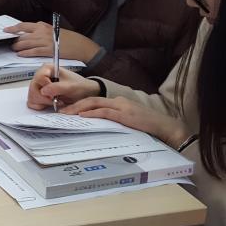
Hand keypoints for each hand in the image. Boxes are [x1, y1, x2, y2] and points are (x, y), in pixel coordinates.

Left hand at [7, 22, 101, 61]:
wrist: (81, 46)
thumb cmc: (69, 39)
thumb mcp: (54, 30)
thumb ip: (43, 30)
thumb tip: (33, 30)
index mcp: (43, 26)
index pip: (24, 25)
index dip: (13, 28)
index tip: (6, 30)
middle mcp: (42, 32)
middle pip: (23, 35)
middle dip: (14, 40)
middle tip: (9, 44)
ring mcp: (45, 41)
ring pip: (26, 43)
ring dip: (18, 47)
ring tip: (13, 49)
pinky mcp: (48, 50)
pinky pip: (33, 51)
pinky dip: (25, 53)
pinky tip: (20, 54)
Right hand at [26, 64, 99, 109]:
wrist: (84, 93)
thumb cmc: (79, 86)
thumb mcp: (70, 87)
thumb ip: (57, 87)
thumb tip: (43, 91)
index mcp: (47, 69)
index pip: (38, 78)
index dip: (45, 88)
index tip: (54, 95)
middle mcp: (40, 76)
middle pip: (33, 89)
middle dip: (44, 98)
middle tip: (55, 100)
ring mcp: (38, 86)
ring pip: (31, 97)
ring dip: (43, 102)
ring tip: (55, 102)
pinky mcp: (38, 95)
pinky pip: (32, 102)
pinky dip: (40, 106)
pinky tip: (50, 105)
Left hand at [61, 96, 189, 147]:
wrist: (165, 126)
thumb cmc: (147, 126)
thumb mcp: (128, 120)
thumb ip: (114, 120)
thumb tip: (97, 125)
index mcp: (117, 102)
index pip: (94, 100)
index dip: (79, 104)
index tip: (67, 110)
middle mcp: (117, 101)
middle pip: (90, 99)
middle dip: (74, 105)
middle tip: (61, 111)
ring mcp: (121, 106)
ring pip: (95, 103)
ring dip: (78, 108)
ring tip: (67, 113)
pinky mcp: (125, 114)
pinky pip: (105, 112)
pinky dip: (92, 113)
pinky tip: (83, 116)